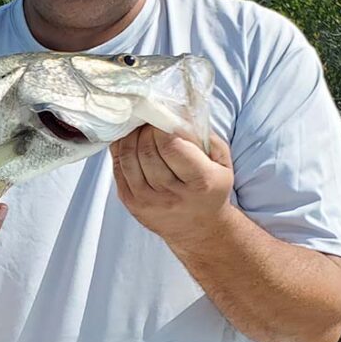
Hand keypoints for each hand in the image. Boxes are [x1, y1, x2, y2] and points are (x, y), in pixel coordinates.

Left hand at [111, 126, 234, 244]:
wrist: (199, 229)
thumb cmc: (211, 188)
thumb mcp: (221, 162)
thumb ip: (203, 136)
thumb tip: (176, 112)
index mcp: (200, 182)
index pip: (171, 146)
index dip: (161, 127)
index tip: (162, 119)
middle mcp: (172, 195)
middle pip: (147, 151)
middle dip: (145, 130)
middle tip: (149, 122)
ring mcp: (149, 202)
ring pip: (129, 159)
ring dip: (130, 138)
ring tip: (138, 130)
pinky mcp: (132, 205)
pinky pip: (119, 171)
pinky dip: (120, 152)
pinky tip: (127, 143)